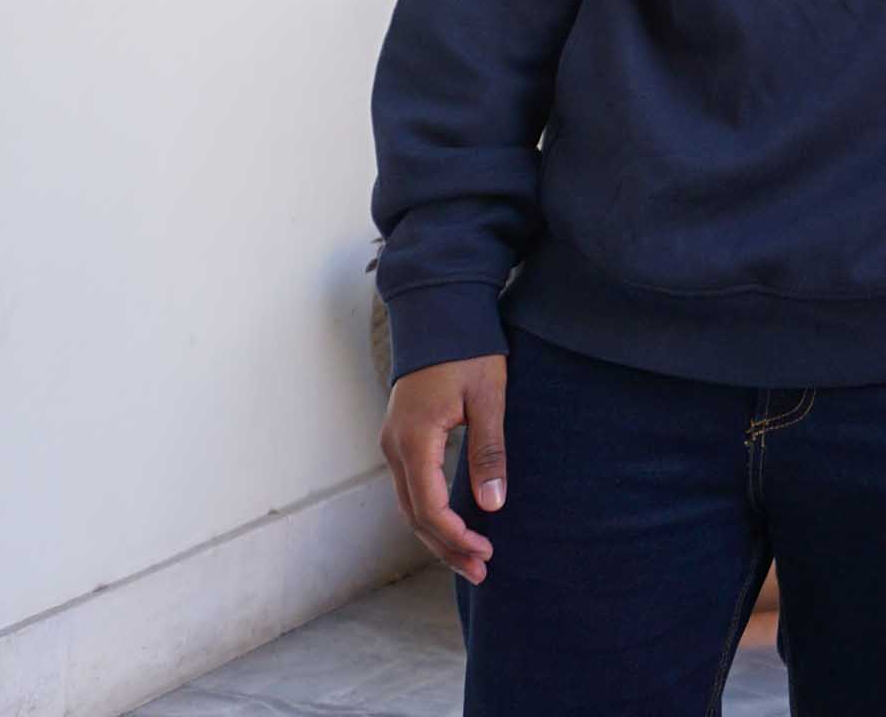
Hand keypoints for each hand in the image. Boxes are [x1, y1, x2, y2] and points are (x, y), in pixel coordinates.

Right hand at [380, 354, 506, 581]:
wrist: (440, 315)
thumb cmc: (468, 352)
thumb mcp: (488, 398)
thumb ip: (489, 451)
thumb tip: (492, 504)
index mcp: (414, 439)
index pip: (428, 506)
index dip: (454, 536)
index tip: (485, 552)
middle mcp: (395, 447)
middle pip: (414, 515)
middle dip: (446, 547)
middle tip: (481, 571)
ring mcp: (394, 444)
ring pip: (410, 505)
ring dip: (437, 535)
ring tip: (471, 559)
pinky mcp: (401, 440)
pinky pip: (411, 489)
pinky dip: (431, 514)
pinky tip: (455, 527)